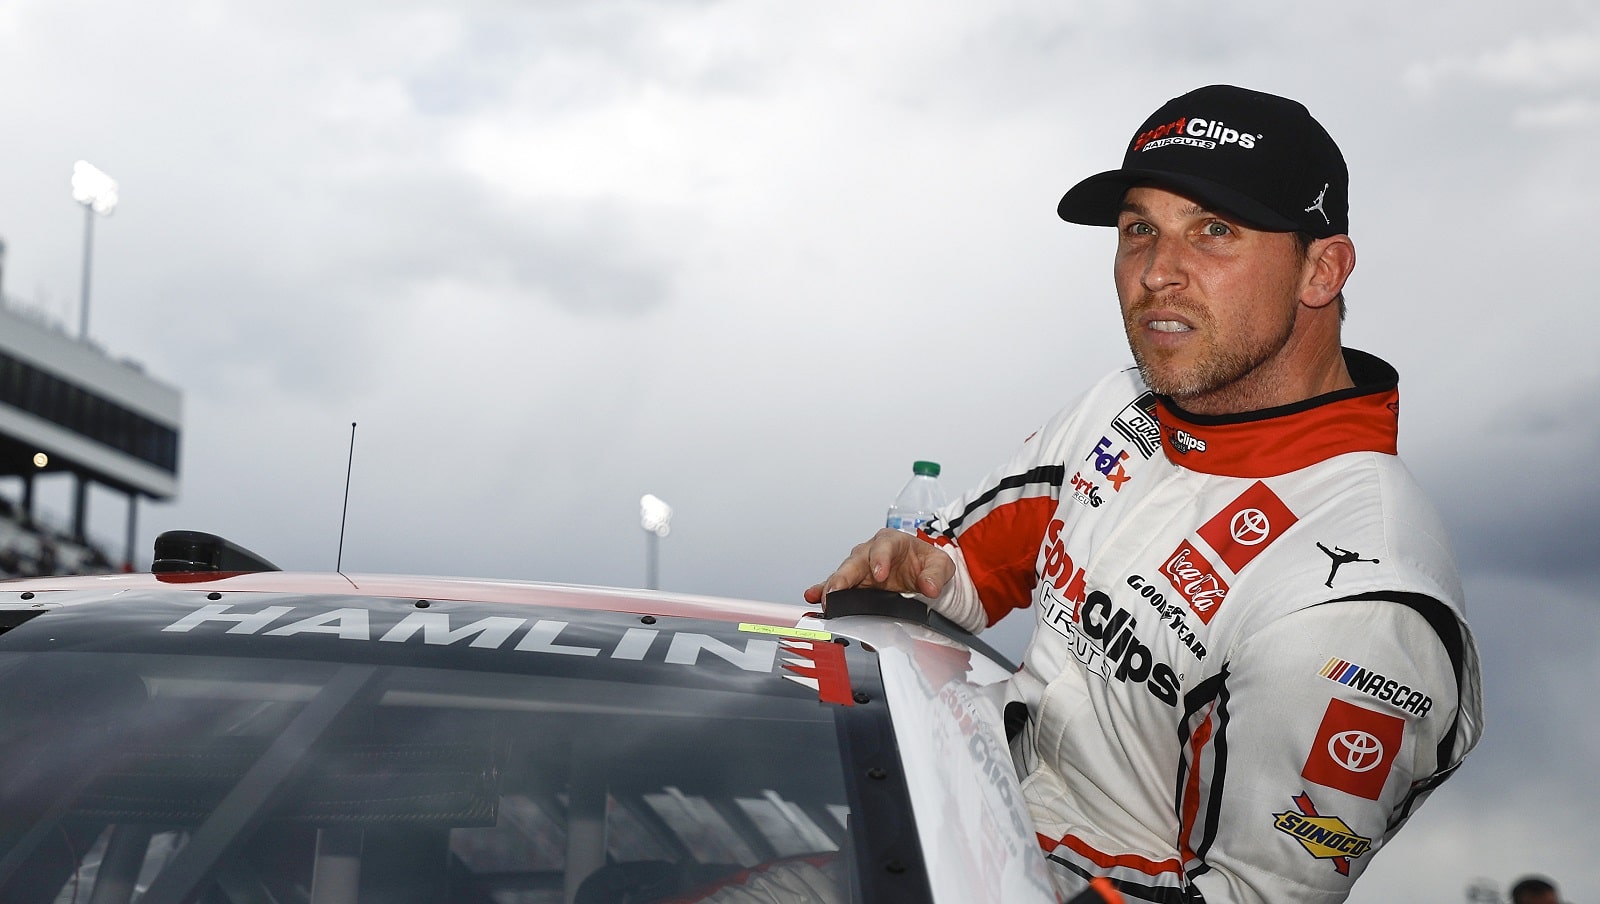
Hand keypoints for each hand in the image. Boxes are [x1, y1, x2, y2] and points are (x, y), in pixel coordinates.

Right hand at [803, 528, 954, 604]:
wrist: (922, 572)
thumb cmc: (926, 563)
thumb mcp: (940, 565)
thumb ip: (936, 574)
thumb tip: (930, 586)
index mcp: (892, 541)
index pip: (883, 547)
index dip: (879, 560)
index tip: (879, 576)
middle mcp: (871, 552)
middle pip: (855, 561)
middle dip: (845, 576)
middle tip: (838, 591)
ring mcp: (860, 568)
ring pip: (842, 575)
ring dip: (832, 587)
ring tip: (824, 599)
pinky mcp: (854, 583)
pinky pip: (836, 586)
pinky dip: (823, 590)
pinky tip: (813, 596)